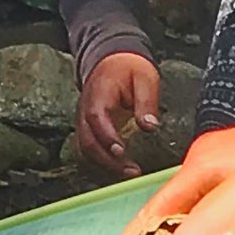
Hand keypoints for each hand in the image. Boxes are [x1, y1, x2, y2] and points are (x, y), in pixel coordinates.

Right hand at [76, 50, 161, 177]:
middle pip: (88, 141)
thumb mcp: (145, 78)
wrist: (112, 61)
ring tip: (128, 174)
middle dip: (108, 160)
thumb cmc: (129, 69)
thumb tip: (150, 126)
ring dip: (105, 165)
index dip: (106, 137)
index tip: (121, 151)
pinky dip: (101, 163)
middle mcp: (86, 110)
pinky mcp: (88, 130)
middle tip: (131, 171)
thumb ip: (147, 102)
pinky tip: (119, 169)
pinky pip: (88, 150)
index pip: (96, 118)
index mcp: (99, 94)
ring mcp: (84, 121)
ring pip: (85, 150)